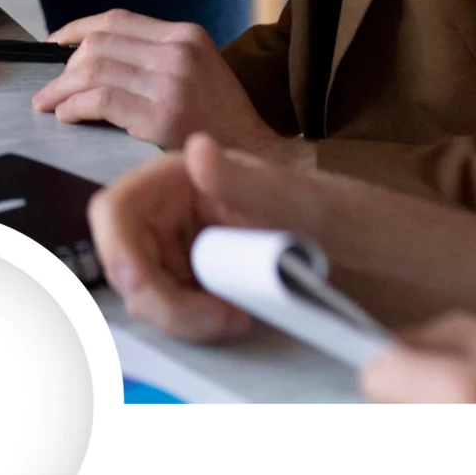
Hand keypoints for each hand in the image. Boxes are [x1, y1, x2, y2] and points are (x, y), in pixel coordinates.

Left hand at [34, 11, 285, 151]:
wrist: (253, 156)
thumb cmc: (220, 119)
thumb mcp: (198, 68)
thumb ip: (156, 56)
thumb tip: (94, 56)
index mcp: (186, 35)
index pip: (117, 19)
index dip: (77, 28)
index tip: (56, 41)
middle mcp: (177, 52)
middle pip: (99, 43)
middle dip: (65, 66)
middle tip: (50, 88)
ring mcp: (170, 82)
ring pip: (94, 70)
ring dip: (62, 89)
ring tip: (49, 104)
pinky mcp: (160, 115)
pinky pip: (101, 101)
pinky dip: (75, 107)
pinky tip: (68, 116)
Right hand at [88, 132, 341, 341]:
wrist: (359, 251)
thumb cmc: (328, 212)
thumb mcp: (290, 197)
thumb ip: (240, 179)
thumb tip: (199, 150)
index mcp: (179, 177)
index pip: (116, 209)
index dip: (117, 249)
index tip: (143, 287)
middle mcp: (168, 212)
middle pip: (124, 262)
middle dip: (160, 299)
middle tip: (215, 318)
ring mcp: (176, 249)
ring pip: (144, 293)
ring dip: (180, 317)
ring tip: (235, 318)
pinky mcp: (190, 281)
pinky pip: (169, 310)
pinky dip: (193, 324)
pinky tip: (233, 318)